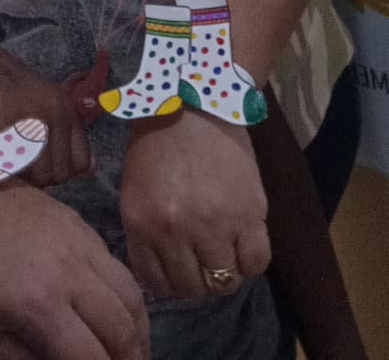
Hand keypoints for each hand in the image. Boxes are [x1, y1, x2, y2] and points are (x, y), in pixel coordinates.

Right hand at [0, 37, 93, 187]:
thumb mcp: (39, 99)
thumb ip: (61, 131)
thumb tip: (90, 169)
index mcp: (64, 107)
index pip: (81, 162)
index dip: (61, 169)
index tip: (41, 164)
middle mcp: (55, 114)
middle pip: (60, 173)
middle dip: (41, 176)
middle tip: (19, 162)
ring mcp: (33, 121)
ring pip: (39, 176)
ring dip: (24, 176)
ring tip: (6, 159)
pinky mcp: (8, 127)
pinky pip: (14, 167)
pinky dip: (5, 169)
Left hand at [0, 182, 149, 359]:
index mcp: (40, 304)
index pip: (92, 357)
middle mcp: (69, 272)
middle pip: (121, 329)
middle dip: (130, 358)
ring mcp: (78, 242)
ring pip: (130, 294)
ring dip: (138, 330)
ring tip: (133, 350)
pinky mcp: (79, 223)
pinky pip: (117, 265)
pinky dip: (127, 296)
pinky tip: (120, 312)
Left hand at [119, 111, 269, 299]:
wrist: (192, 103)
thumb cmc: (157, 144)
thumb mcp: (134, 189)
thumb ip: (144, 234)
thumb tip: (156, 276)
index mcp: (141, 222)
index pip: (156, 283)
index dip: (168, 283)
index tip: (176, 272)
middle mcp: (176, 230)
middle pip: (192, 288)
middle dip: (197, 282)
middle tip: (201, 263)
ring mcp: (215, 224)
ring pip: (224, 281)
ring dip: (224, 272)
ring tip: (223, 252)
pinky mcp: (249, 214)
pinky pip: (256, 262)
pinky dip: (250, 261)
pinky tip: (242, 242)